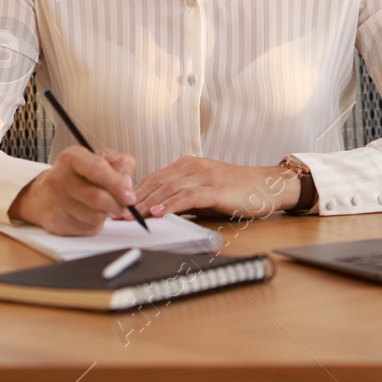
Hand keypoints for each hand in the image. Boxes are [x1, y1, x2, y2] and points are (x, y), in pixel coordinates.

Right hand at [8, 147, 137, 234]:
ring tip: (99, 207)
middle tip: (124, 206)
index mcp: (72, 157)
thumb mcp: (98, 160)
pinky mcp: (55, 222)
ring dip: (104, 215)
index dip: (117, 184)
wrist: (43, 194)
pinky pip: (86, 230)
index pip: (97, 169)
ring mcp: (55, 201)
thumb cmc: (76, 176)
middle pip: (97, 198)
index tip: (130, 197)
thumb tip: (127, 183)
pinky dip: (93, 225)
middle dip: (116, 205)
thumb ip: (119, 165)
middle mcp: (59, 178)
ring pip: (94, 217)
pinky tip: (86, 215)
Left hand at [132, 156, 300, 218]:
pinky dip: (170, 204)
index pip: (153, 178)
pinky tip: (158, 213)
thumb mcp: (204, 192)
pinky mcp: (214, 188)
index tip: (117, 206)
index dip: (133, 192)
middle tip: (115, 213)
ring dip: (146, 203)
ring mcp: (203, 176)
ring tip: (130, 215)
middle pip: (155, 182)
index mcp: (187, 165)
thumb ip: (182, 198)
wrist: (267, 185)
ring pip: (167, 188)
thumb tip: (158, 211)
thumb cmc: (236, 191)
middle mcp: (192, 167)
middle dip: (133, 199)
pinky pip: (187, 196)